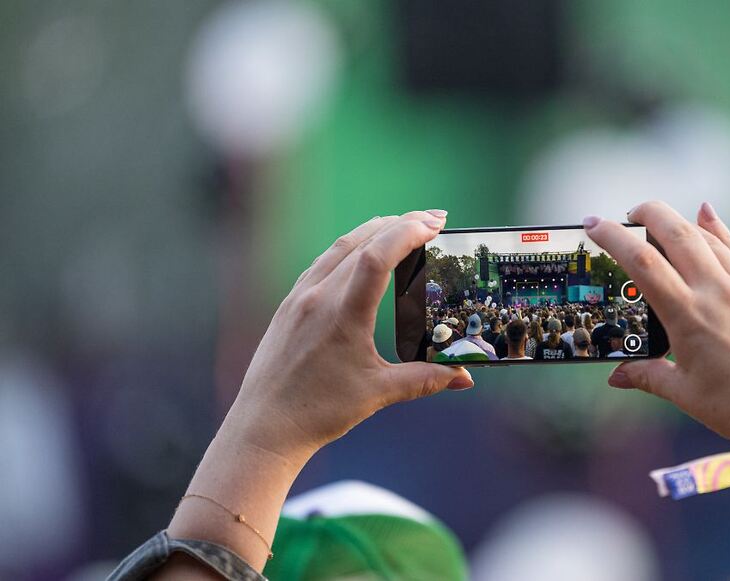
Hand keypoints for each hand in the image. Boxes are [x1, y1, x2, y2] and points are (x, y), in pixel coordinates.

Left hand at [223, 210, 473, 463]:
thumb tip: (464, 378)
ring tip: (403, 225)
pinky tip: (362, 253)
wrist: (263, 428)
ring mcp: (299, 298)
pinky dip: (349, 248)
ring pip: (339, 247)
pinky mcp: (288, 306)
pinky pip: (322, 263)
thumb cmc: (318, 413)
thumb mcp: (378, 393)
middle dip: (400, 224)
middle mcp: (317, 297)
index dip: (408, 232)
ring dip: (373, 230)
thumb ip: (425, 379)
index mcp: (341, 314)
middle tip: (433, 219)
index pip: (377, 257)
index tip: (436, 223)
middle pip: (361, 241)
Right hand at [584, 201, 729, 458]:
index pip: (642, 262)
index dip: (613, 237)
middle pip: (676, 233)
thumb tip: (617, 376)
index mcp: (688, 316)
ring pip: (707, 238)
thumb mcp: (681, 391)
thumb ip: (645, 375)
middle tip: (627, 214)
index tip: (593, 224)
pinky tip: (706, 215)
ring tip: (658, 221)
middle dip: (647, 213)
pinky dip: (718, 230)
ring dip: (678, 221)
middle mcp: (716, 293)